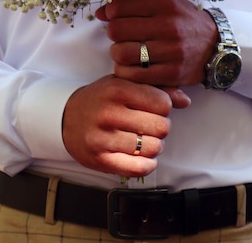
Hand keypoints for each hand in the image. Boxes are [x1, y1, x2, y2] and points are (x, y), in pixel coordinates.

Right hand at [62, 75, 190, 177]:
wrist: (65, 117)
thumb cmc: (101, 99)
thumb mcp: (124, 83)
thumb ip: (157, 88)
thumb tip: (186, 101)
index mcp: (117, 89)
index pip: (162, 103)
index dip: (164, 107)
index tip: (155, 108)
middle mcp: (109, 113)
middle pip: (161, 126)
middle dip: (161, 127)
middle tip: (150, 126)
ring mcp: (103, 138)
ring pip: (152, 148)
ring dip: (154, 146)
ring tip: (145, 140)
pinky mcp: (100, 159)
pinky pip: (138, 168)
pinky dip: (147, 164)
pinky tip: (142, 157)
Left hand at [95, 0, 217, 86]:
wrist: (215, 45)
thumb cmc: (183, 22)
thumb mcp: (164, 3)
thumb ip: (133, 2)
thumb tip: (101, 12)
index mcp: (166, 4)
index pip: (120, 7)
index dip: (111, 13)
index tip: (115, 17)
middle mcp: (169, 26)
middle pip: (117, 31)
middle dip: (114, 34)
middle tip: (123, 36)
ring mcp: (171, 51)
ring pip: (121, 54)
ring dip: (119, 54)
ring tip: (128, 51)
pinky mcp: (172, 74)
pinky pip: (133, 75)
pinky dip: (126, 71)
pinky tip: (133, 66)